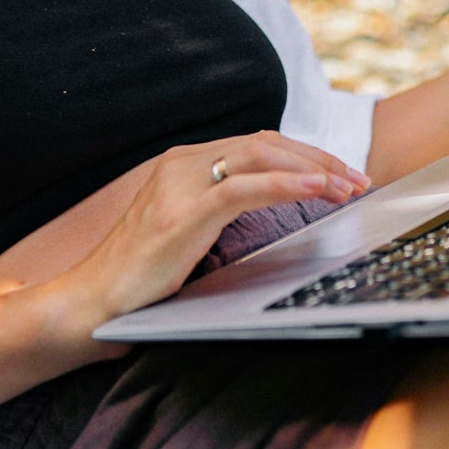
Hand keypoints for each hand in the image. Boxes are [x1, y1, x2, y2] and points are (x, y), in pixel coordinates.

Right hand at [54, 131, 369, 329]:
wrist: (89, 304)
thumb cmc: (140, 279)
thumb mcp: (187, 232)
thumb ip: (220, 208)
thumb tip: (275, 204)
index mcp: (184, 163)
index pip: (260, 145)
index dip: (307, 156)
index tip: (344, 175)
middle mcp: (182, 163)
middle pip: (268, 144)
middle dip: (321, 159)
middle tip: (359, 181)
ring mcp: (180, 185)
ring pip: (262, 157)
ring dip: (314, 169)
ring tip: (349, 186)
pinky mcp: (182, 214)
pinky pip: (244, 188)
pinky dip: (288, 185)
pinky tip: (317, 190)